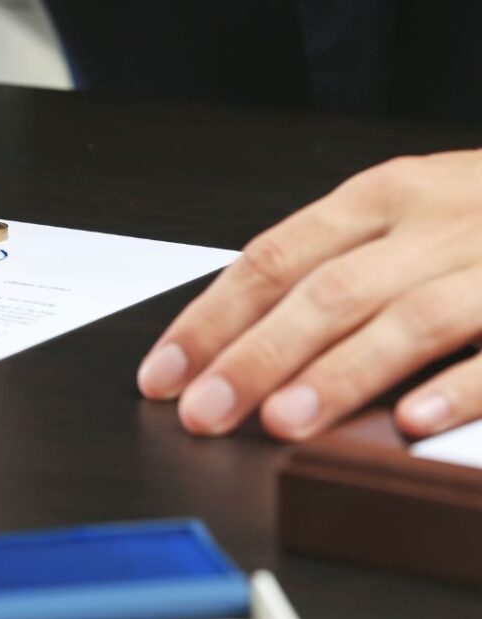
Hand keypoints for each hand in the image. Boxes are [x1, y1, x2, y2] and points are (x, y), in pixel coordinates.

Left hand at [138, 150, 481, 440]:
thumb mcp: (406, 214)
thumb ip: (336, 263)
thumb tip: (238, 337)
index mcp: (380, 196)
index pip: (272, 258)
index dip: (211, 318)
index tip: (165, 371)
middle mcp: (430, 221)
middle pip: (325, 291)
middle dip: (254, 356)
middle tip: (203, 413)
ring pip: (404, 317)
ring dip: (338, 373)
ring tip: (282, 422)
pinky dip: (457, 386)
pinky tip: (409, 422)